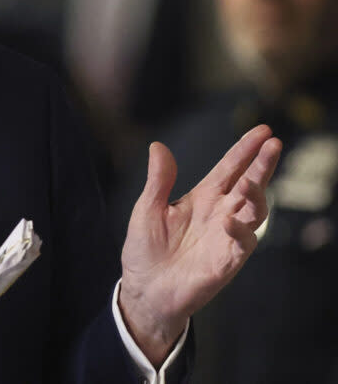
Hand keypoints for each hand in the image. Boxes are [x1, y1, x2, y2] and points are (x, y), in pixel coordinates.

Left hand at [118, 124, 281, 365]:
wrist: (145, 290)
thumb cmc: (147, 249)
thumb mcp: (147, 208)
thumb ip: (158, 180)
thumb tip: (157, 146)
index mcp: (203, 197)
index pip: (229, 168)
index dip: (245, 150)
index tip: (262, 130)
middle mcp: (220, 213)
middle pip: (248, 183)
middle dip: (262, 164)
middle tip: (274, 143)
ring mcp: (226, 237)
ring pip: (253, 211)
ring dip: (256, 195)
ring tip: (251, 181)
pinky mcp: (227, 261)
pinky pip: (242, 244)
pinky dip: (241, 231)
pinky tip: (230, 221)